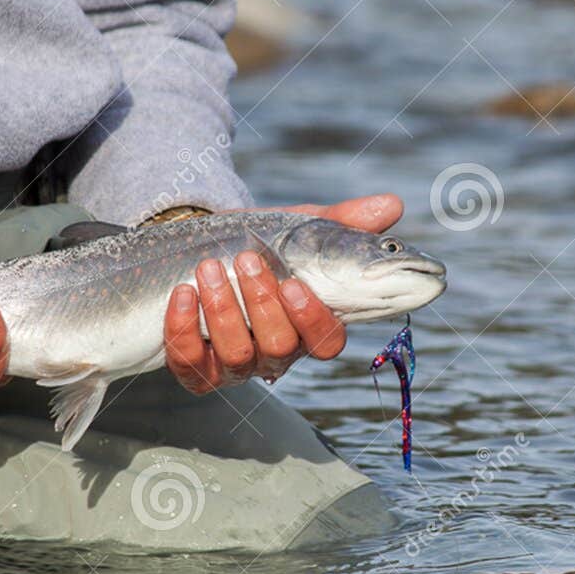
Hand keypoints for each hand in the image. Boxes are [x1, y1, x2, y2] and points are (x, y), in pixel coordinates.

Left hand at [163, 194, 401, 393]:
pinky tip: (183, 293)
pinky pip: (190, 365)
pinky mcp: (194, 367)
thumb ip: (345, 222)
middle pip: (280, 348)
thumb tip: (391, 205)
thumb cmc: (263, 245)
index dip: (311, 319)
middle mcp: (276, 353)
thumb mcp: (302, 228)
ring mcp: (235, 365)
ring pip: (237, 356)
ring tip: (208, 266)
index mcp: (309, 326)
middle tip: (246, 258)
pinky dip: (182, 330)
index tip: (293, 284)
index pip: (326, 342)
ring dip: (222, 310)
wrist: (203, 246)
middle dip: (261, 303)